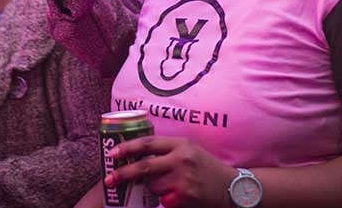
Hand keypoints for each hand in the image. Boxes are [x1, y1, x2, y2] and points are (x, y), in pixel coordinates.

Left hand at [106, 136, 236, 207]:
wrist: (232, 188)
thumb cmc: (207, 168)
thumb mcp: (191, 151)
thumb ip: (169, 151)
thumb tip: (139, 155)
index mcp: (181, 144)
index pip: (149, 143)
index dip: (128, 148)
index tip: (113, 153)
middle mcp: (181, 159)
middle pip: (144, 166)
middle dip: (123, 173)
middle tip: (109, 179)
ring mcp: (183, 178)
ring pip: (153, 186)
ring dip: (153, 189)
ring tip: (169, 186)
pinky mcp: (185, 196)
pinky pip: (163, 200)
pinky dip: (165, 200)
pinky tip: (178, 197)